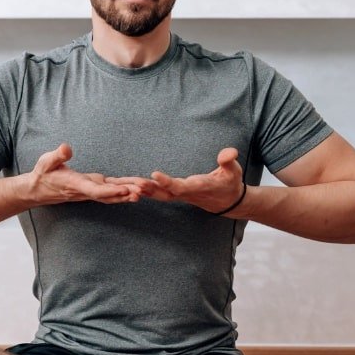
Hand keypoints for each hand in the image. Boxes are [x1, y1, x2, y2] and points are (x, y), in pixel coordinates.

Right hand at [26, 143, 144, 206]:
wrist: (39, 190)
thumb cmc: (43, 173)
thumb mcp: (46, 162)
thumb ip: (57, 156)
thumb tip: (66, 148)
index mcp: (75, 184)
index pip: (95, 190)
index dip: (111, 191)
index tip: (125, 189)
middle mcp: (85, 191)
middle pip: (109, 194)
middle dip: (126, 193)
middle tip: (144, 190)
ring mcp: (90, 191)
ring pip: (112, 195)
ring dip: (129, 194)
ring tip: (146, 191)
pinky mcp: (93, 188)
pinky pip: (111, 192)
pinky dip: (124, 191)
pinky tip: (137, 190)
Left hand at [110, 147, 244, 213]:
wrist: (227, 201)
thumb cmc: (229, 183)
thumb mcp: (233, 171)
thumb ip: (228, 161)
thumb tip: (230, 152)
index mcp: (197, 187)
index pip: (180, 186)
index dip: (167, 181)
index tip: (154, 174)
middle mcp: (184, 193)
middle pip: (161, 193)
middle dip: (145, 188)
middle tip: (129, 182)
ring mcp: (177, 195)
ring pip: (154, 194)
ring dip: (138, 190)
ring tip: (120, 183)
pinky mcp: (172, 194)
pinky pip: (154, 193)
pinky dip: (140, 190)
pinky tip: (126, 185)